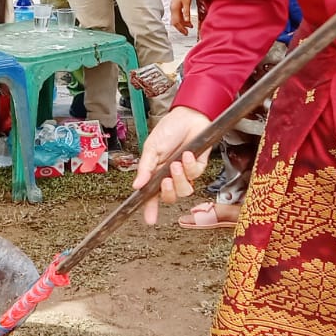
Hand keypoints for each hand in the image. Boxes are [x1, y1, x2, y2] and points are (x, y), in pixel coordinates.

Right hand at [133, 107, 213, 224]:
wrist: (189, 115)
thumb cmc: (169, 129)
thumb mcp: (152, 148)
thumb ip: (145, 168)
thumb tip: (136, 185)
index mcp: (155, 172)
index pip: (151, 195)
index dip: (150, 208)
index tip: (149, 220)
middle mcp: (170, 175)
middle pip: (170, 196)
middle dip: (168, 191)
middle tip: (166, 179)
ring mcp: (185, 172)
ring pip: (185, 190)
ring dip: (180, 178)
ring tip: (177, 163)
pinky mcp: (198, 167)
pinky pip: (195, 175)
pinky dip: (191, 165)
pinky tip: (188, 154)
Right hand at [170, 0, 193, 34]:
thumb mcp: (187, 3)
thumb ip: (186, 13)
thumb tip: (187, 22)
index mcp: (175, 9)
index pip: (176, 23)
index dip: (181, 29)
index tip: (186, 33)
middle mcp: (173, 9)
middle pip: (175, 22)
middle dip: (181, 28)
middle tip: (186, 32)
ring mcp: (173, 7)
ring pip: (176, 19)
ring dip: (182, 23)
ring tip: (189, 26)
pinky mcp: (175, 5)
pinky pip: (178, 15)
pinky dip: (182, 19)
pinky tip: (187, 19)